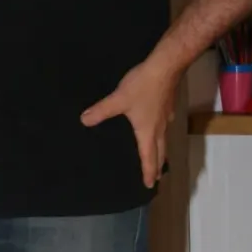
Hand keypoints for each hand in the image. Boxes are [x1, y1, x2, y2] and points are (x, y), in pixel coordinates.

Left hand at [81, 54, 178, 187]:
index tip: (149, 185)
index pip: (149, 158)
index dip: (148, 172)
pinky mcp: (167, 105)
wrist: (166, 66)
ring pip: (164, 140)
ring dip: (161, 151)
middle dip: (157, 166)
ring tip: (158, 157)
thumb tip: (84, 121)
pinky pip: (164, 126)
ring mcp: (166, 116)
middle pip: (160, 152)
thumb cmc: (143, 86)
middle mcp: (159, 128)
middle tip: (157, 176)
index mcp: (148, 132)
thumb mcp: (119, 100)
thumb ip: (101, 111)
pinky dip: (160, 135)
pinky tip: (157, 128)